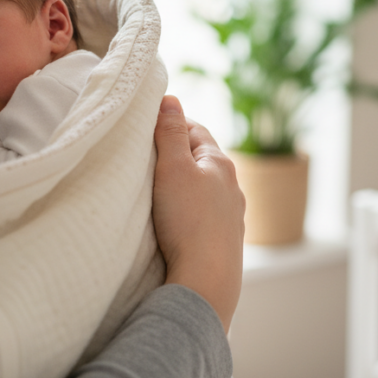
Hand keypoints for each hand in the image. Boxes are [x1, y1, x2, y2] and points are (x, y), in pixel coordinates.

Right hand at [152, 96, 243, 331]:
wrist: (206, 279)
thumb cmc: (188, 220)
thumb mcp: (173, 167)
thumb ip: (170, 133)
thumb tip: (170, 99)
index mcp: (221, 164)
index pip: (195, 130)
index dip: (171, 124)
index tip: (148, 126)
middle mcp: (232, 188)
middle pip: (200, 161)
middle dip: (176, 156)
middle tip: (146, 157)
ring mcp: (231, 217)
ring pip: (203, 191)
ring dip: (182, 187)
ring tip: (156, 191)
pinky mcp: (223, 242)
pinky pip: (203, 217)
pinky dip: (188, 212)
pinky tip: (173, 223)